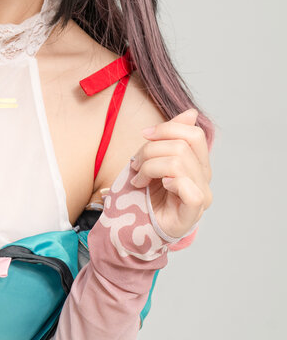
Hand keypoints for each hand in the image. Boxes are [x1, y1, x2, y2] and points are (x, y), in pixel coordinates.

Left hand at [128, 108, 212, 239]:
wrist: (141, 226)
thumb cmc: (149, 193)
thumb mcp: (156, 159)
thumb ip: (171, 137)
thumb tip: (191, 113)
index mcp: (198, 162)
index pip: (193, 134)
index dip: (167, 128)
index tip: (144, 135)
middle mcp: (204, 177)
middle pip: (182, 146)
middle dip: (150, 150)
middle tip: (135, 164)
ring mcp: (202, 195)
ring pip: (178, 163)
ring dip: (149, 167)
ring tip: (138, 178)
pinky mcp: (193, 212)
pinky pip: (188, 189)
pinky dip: (169, 182)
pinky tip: (158, 187)